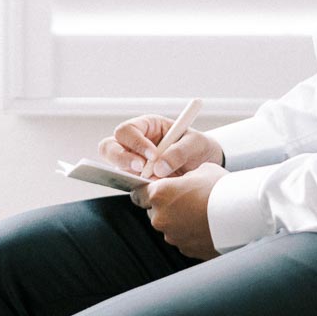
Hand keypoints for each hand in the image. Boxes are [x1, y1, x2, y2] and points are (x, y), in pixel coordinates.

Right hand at [98, 115, 224, 179]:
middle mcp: (135, 143)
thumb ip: (179, 152)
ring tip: (153, 180)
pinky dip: (139, 188)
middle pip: (109, 147)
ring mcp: (134, 162)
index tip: (153, 155)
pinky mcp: (138, 180)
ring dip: (130, 175)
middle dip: (121, 158)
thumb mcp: (196, 144)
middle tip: (141, 168)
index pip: (127, 130)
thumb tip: (159, 168)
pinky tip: (154, 189)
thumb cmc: (199, 148)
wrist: (207, 166)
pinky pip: (129, 184)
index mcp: (147, 126)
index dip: (135, 142)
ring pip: (115, 168)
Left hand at [131, 163, 228, 260]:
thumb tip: (183, 182)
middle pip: (154, 210)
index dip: (147, 190)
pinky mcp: (185, 249)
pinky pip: (183, 238)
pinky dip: (190, 233)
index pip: (139, 193)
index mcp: (160, 194)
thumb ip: (185, 177)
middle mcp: (160, 217)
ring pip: (169, 226)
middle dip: (167, 205)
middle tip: (188, 198)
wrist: (241, 214)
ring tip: (202, 212)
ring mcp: (172, 236)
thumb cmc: (221, 188)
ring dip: (179, 220)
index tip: (157, 189)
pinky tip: (207, 224)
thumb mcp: (201, 170)